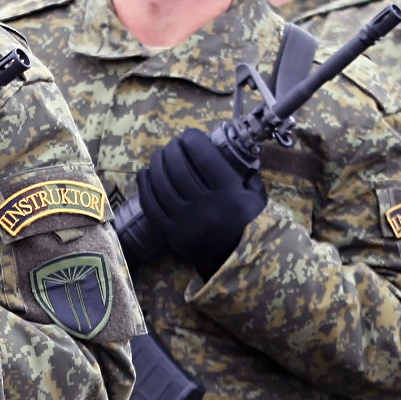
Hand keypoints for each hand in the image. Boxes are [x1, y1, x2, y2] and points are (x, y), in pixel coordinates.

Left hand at [137, 128, 266, 278]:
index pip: (204, 156)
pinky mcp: (169, 234)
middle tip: (173, 145)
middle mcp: (205, 207)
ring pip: (161, 182)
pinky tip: (146, 173)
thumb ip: (244, 172)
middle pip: (178, 166)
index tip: (190, 135)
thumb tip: (229, 148)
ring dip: (157, 162)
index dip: (193, 139)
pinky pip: (150, 203)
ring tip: (160, 155)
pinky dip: (145, 184)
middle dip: (173, 149)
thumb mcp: (255, 198)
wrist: (235, 264)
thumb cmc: (247, 226)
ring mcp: (184, 222)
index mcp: (229, 195)